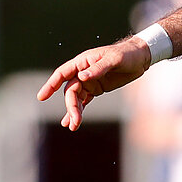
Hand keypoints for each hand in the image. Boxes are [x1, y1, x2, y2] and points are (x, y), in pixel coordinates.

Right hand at [36, 38, 152, 129]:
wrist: (140, 58)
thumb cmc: (126, 54)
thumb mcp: (113, 59)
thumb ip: (97, 68)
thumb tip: (81, 77)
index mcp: (83, 62)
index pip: (62, 74)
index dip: (51, 85)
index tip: (42, 97)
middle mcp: (82, 72)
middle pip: (70, 91)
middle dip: (71, 106)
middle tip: (75, 122)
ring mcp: (89, 82)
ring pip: (76, 98)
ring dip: (73, 112)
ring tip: (73, 126)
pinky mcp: (96, 89)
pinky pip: (84, 101)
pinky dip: (79, 111)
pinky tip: (73, 123)